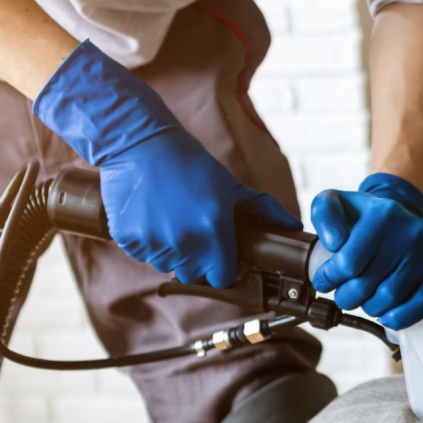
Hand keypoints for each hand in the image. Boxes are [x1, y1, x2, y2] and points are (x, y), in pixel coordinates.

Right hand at [34, 41, 300, 287]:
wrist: (141, 144)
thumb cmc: (190, 164)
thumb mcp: (230, 186)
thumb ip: (263, 209)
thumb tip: (294, 226)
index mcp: (213, 230)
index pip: (221, 278)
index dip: (222, 269)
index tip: (219, 258)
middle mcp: (185, 242)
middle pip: (193, 275)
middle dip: (195, 260)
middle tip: (192, 231)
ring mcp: (154, 242)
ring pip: (166, 265)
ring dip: (170, 250)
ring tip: (169, 218)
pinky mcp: (128, 239)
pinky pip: (142, 254)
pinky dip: (145, 241)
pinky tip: (150, 216)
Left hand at [310, 173, 422, 329]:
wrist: (401, 221)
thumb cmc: (364, 219)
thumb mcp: (336, 203)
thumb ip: (324, 213)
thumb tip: (335, 242)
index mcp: (384, 213)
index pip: (347, 264)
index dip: (329, 279)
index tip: (325, 281)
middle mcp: (411, 231)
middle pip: (366, 286)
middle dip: (346, 296)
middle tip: (344, 294)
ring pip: (388, 300)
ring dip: (369, 307)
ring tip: (365, 299)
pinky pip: (419, 308)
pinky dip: (397, 318)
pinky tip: (386, 314)